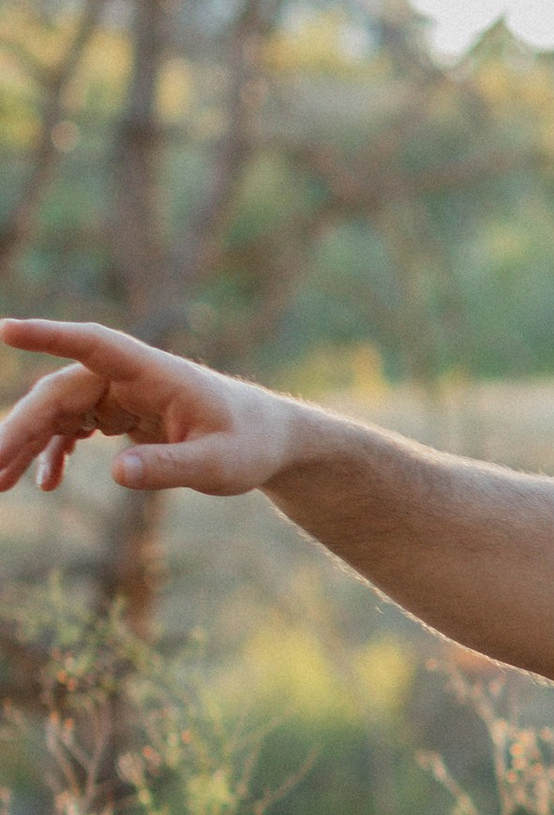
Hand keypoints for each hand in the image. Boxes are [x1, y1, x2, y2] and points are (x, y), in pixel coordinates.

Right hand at [0, 320, 299, 501]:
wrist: (267, 440)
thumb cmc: (250, 445)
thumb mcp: (219, 466)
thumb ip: (171, 468)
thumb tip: (118, 474)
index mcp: (154, 372)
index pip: (94, 342)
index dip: (50, 335)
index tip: (7, 330)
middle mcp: (130, 376)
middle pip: (60, 393)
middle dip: (22, 428)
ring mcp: (121, 393)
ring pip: (59, 411)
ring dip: (27, 444)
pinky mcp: (119, 413)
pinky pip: (74, 428)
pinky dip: (55, 452)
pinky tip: (44, 484)